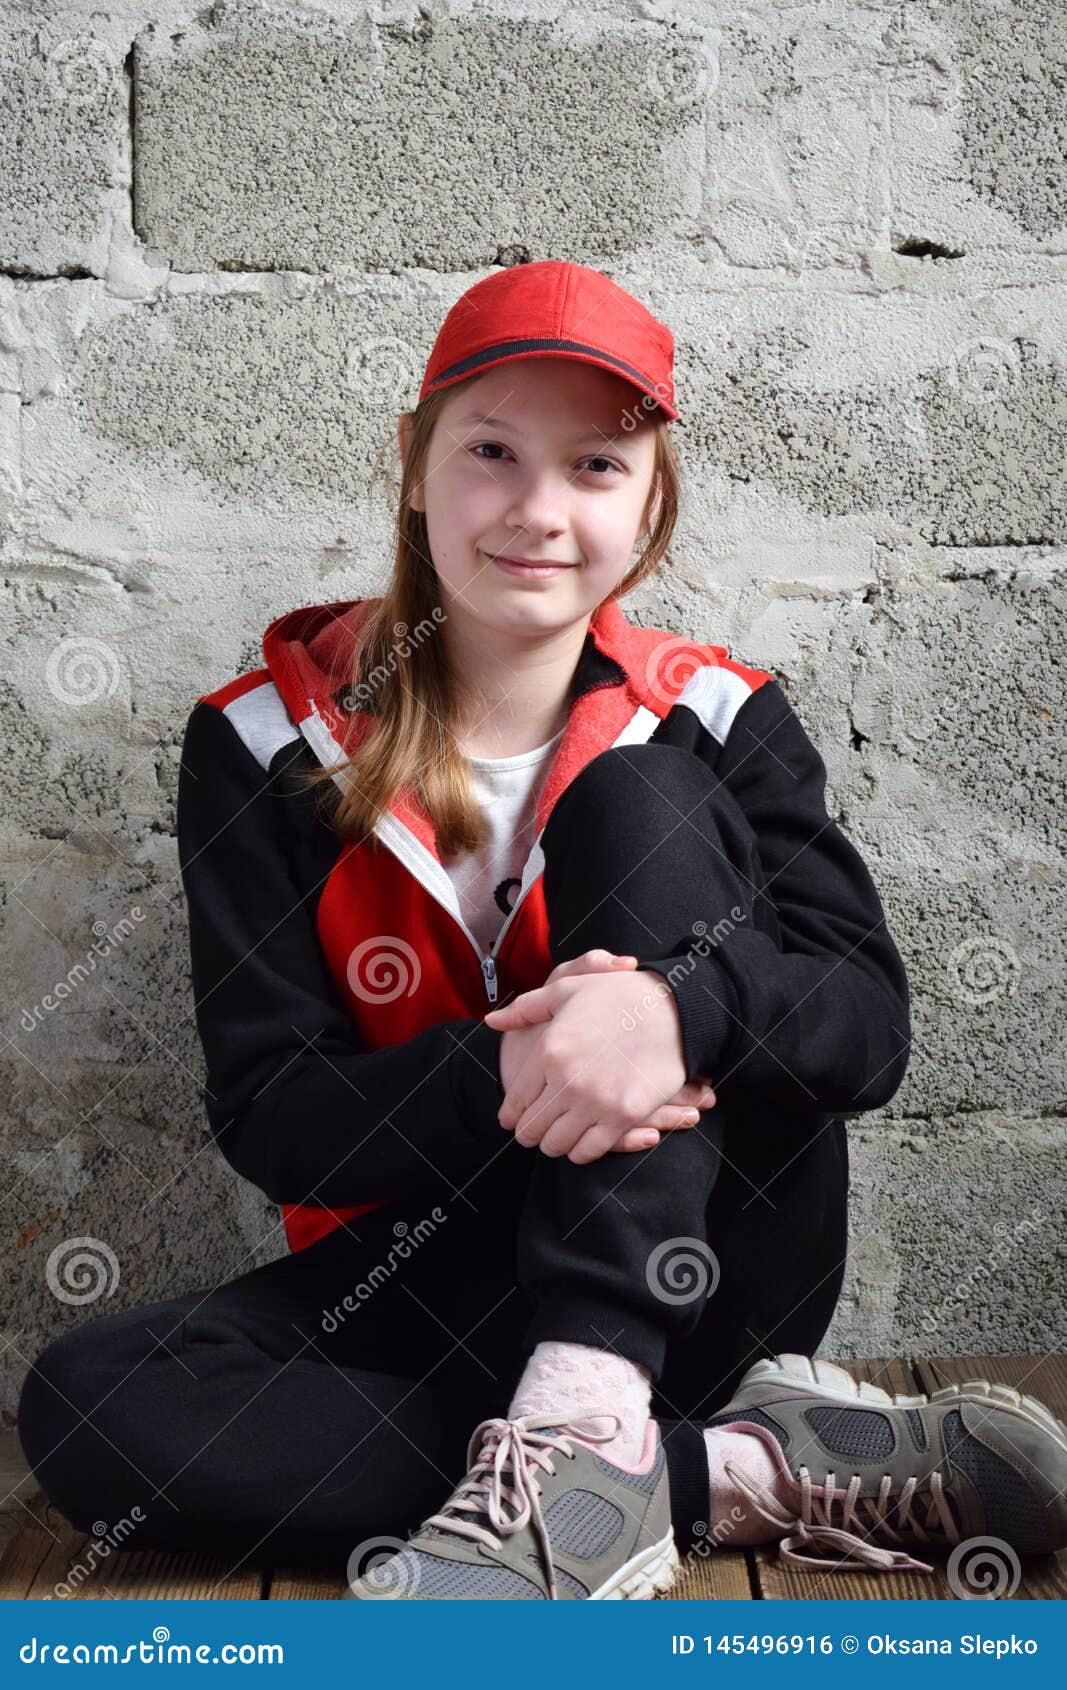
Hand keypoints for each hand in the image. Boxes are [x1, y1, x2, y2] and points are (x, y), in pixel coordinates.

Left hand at [484, 949, 716, 1163]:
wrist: (674, 1008)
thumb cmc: (617, 996)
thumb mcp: (566, 990)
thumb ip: (525, 1009)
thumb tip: (492, 1021)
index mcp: (548, 1051)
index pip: (515, 1104)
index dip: (511, 1117)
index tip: (513, 1120)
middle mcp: (567, 1081)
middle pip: (531, 1131)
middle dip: (530, 1133)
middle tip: (536, 1130)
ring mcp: (596, 1101)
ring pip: (557, 1146)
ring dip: (555, 1143)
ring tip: (560, 1134)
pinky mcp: (624, 1116)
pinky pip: (589, 1151)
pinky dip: (581, 1150)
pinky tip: (584, 1139)